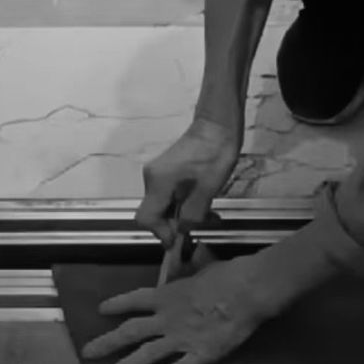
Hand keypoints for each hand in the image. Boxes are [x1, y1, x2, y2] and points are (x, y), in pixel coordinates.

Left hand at [83, 256, 276, 363]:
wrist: (247, 292)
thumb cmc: (229, 274)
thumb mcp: (206, 267)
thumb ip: (196, 269)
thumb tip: (199, 253)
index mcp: (168, 295)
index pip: (135, 299)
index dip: (117, 304)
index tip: (101, 309)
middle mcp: (166, 318)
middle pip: (130, 331)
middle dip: (107, 342)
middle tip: (87, 352)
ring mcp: (180, 339)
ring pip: (145, 355)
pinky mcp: (199, 355)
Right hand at [137, 117, 241, 247]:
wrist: (217, 125)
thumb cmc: (215, 154)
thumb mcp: (208, 189)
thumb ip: (192, 214)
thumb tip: (182, 230)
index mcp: (158, 182)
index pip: (145, 218)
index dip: (161, 232)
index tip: (180, 239)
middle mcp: (152, 178)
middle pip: (155, 212)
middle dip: (177, 224)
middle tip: (203, 226)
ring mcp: (158, 174)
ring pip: (165, 205)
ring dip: (184, 215)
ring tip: (210, 216)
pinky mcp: (168, 171)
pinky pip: (171, 195)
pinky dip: (185, 204)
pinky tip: (204, 205)